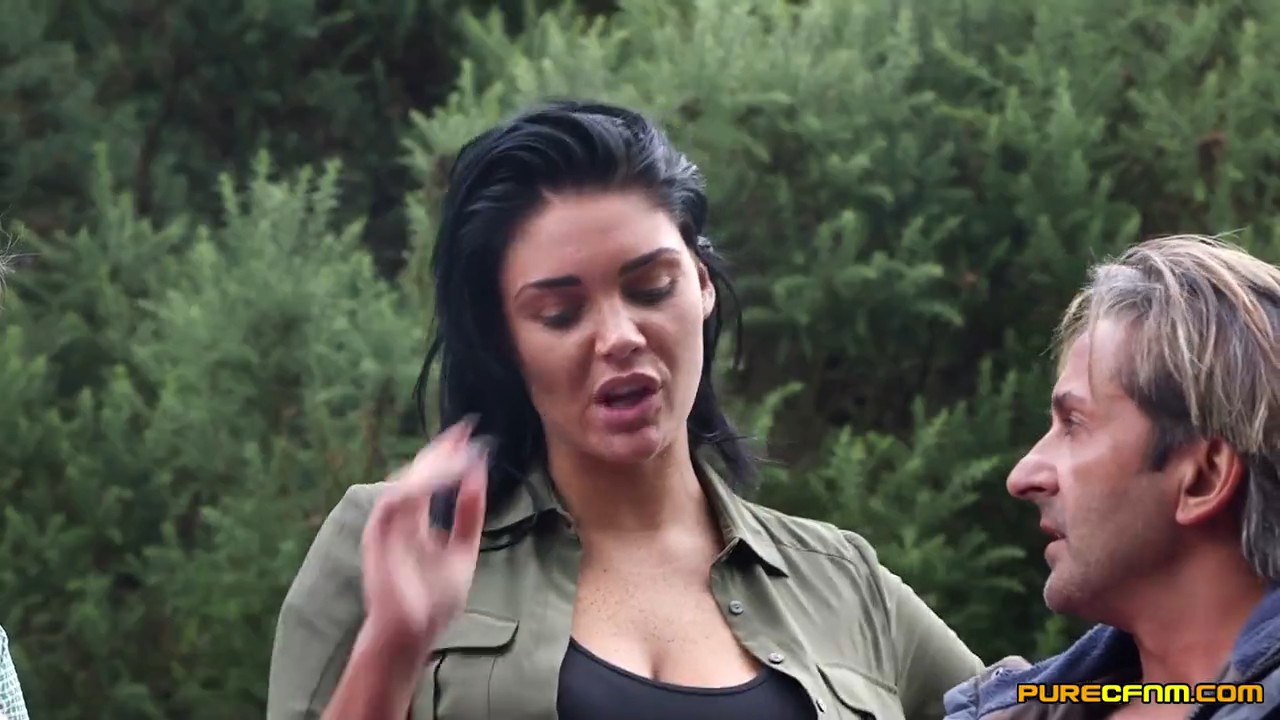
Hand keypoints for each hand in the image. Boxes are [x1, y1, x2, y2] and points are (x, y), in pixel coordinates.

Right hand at [358, 419, 489, 663]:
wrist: (412, 635)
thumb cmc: (434, 601)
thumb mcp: (463, 549)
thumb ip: (468, 514)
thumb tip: (478, 474)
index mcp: (415, 520)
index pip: (430, 478)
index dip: (447, 455)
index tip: (468, 434)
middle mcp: (399, 518)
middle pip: (418, 474)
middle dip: (440, 451)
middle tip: (463, 431)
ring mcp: (387, 526)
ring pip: (407, 482)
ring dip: (432, 465)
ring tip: (457, 452)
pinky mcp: (378, 536)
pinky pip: (395, 501)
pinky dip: (417, 487)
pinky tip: (441, 477)